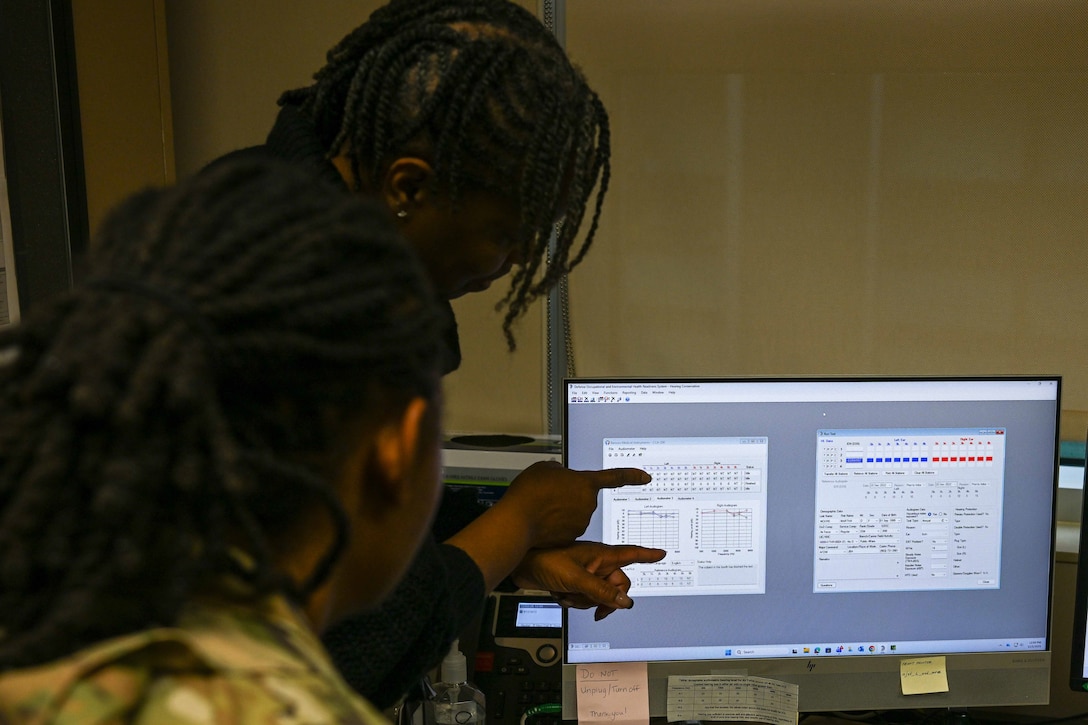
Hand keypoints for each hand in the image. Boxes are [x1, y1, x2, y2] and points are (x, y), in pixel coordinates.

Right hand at [499, 461, 650, 548]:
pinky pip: (567, 527)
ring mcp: (580, 522)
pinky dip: (557, 525)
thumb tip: (561, 477)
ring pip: (575, 513)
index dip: (632, 476)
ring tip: (542, 508)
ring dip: (562, 510)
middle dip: (570, 496)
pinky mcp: (571, 537)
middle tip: (550, 494)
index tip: (645, 478)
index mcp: (585, 483)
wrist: (519, 520)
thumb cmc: (530, 492)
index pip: (615, 477)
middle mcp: (588, 504)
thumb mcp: (545, 469)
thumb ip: (560, 472)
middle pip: (584, 497)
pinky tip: (543, 522)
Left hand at [511, 541, 665, 620]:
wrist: (521, 566)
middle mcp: (596, 564)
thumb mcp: (577, 579)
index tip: (661, 553)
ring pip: (599, 597)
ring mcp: (585, 574)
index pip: (630, 554)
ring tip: (567, 592)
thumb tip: (625, 603)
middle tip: (591, 605)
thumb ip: (601, 591)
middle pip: (616, 587)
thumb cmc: (546, 561)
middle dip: (603, 599)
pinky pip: (584, 599)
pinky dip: (573, 601)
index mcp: (601, 555)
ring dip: (584, 601)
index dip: (647, 555)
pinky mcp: (574, 583)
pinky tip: (560, 594)